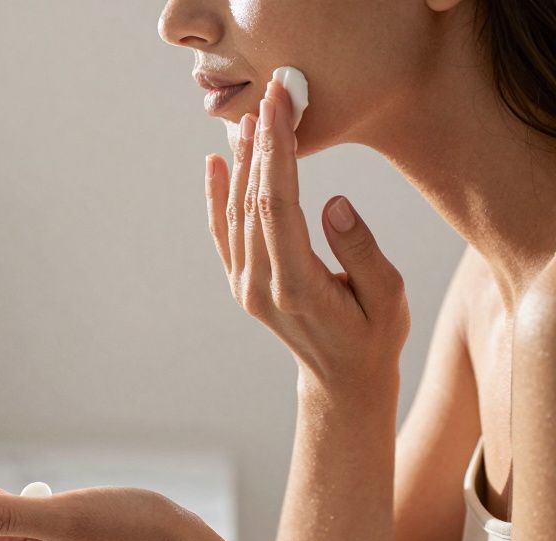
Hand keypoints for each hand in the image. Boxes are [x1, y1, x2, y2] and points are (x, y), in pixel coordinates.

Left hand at [205, 78, 409, 393]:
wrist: (341, 380)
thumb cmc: (374, 335)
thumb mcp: (387, 296)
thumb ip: (360, 252)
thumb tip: (333, 204)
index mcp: (297, 286)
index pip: (279, 206)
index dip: (277, 152)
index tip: (280, 109)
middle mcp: (260, 285)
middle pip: (253, 202)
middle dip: (262, 143)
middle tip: (272, 95)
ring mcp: (245, 285)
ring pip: (236, 212)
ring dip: (244, 162)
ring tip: (255, 116)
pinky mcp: (242, 283)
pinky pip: (224, 232)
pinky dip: (218, 195)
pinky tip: (217, 162)